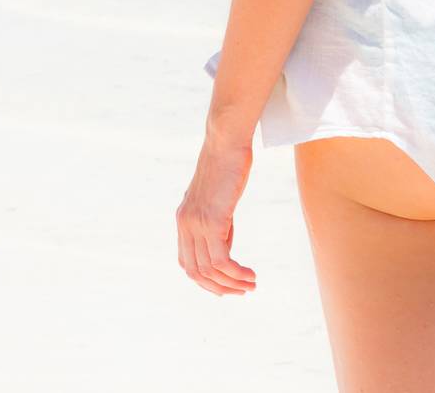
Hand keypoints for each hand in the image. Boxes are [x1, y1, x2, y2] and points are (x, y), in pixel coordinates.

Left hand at [176, 136, 257, 295]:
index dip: (206, 280)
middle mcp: (184, 224)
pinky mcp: (212, 221)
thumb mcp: (218, 199)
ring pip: (209, 270)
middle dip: (219, 287)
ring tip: (251, 284)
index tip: (227, 286)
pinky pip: (221, 260)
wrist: (226, 143)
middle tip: (242, 290)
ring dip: (232, 283)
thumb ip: (217, 222)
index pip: (187, 262)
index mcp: (183, 220)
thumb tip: (225, 244)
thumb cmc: (227, 165)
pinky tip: (250, 275)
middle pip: (195, 271)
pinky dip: (236, 273)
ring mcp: (196, 224)